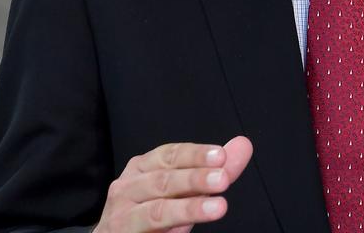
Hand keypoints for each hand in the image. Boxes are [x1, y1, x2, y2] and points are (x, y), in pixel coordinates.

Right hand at [93, 137, 252, 232]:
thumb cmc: (152, 210)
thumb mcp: (184, 189)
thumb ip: (212, 170)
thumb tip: (242, 146)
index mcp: (142, 168)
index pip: (170, 155)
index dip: (195, 154)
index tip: (221, 156)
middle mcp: (127, 188)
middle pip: (162, 180)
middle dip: (195, 178)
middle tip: (222, 179)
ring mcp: (121, 216)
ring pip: (155, 211)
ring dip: (188, 208)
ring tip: (217, 208)